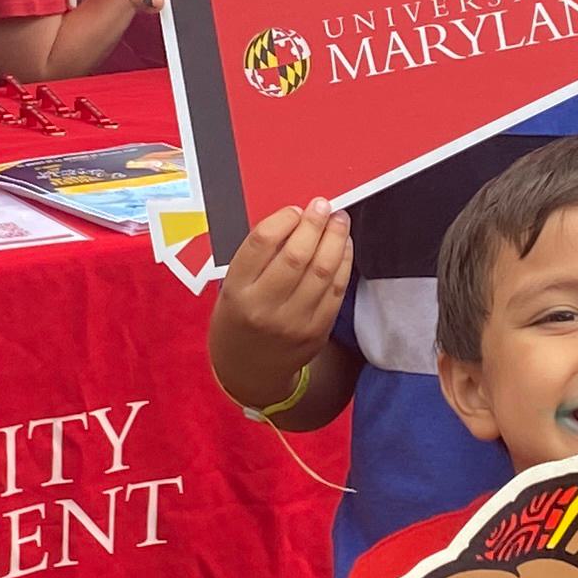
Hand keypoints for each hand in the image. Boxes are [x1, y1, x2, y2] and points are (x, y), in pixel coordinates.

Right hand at [211, 200, 349, 378]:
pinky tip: (344, 247)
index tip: (295, 209)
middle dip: (314, 224)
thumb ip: (257, 257)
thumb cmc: (240, 319)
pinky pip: (337, 291)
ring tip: (339, 221)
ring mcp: (293, 322)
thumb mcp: (232, 287)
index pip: (261, 244)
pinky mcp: (316, 331)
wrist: (248, 370)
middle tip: (323, 207)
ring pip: (322, 271)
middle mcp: (264, 308)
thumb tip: (296, 219)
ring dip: (335, 239)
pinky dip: (344, 263)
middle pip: (296, 255)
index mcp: (237, 291)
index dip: (284, 219)